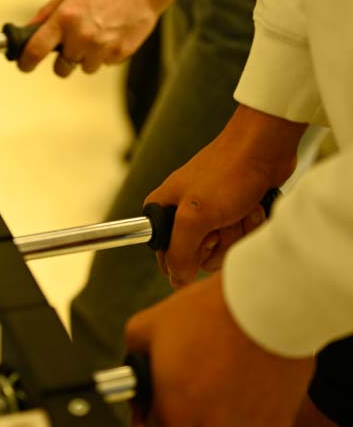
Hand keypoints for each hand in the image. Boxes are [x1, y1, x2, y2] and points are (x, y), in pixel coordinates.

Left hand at [18, 0, 159, 76]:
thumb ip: (46, 14)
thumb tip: (27, 30)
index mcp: (65, 18)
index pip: (36, 49)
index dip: (26, 62)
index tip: (25, 65)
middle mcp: (81, 35)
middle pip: (61, 69)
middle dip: (63, 60)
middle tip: (72, 44)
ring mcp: (102, 47)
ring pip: (84, 69)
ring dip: (86, 57)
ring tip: (97, 33)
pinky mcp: (119, 54)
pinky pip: (104, 64)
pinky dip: (105, 54)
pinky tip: (111, 34)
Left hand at [125, 273, 313, 426]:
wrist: (267, 302)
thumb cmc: (206, 311)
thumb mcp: (149, 324)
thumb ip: (133, 356)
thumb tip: (135, 383)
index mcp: (173, 413)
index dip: (160, 409)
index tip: (168, 391)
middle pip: (195, 426)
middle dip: (195, 402)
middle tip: (205, 364)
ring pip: (229, 424)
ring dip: (227, 403)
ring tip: (232, 361)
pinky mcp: (278, 423)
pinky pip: (260, 418)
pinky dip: (256, 401)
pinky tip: (255, 370)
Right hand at [145, 106, 305, 286]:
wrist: (264, 148)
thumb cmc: (227, 172)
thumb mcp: (195, 216)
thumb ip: (180, 252)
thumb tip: (176, 278)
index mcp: (163, 210)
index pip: (166, 255)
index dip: (187, 255)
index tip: (202, 238)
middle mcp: (184, 213)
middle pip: (200, 257)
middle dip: (221, 242)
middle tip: (225, 219)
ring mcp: (211, 214)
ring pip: (225, 249)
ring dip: (239, 232)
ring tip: (242, 207)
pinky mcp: (234, 212)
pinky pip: (241, 237)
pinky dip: (251, 225)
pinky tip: (253, 206)